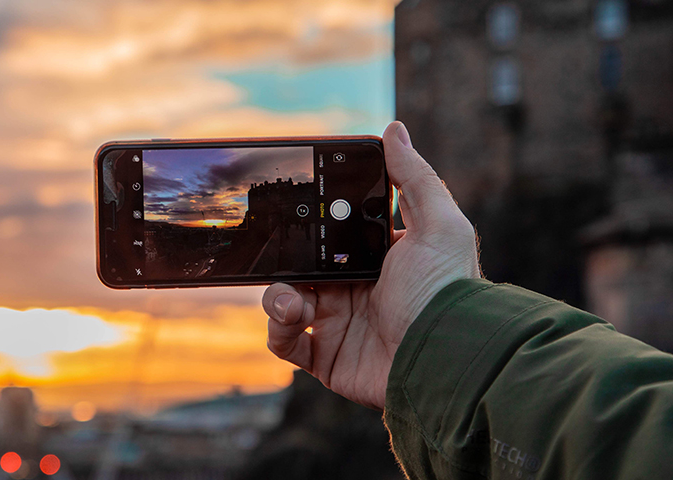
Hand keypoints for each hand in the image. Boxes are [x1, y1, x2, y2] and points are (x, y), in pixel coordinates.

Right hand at [263, 121, 480, 409]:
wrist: (442, 362)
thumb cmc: (447, 293)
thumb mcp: (439, 226)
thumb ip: (414, 178)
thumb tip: (394, 129)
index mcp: (376, 257)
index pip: (332, 233)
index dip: (311, 221)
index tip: (293, 207)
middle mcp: (354, 288)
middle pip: (301, 264)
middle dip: (286, 257)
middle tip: (283, 251)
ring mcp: (337, 323)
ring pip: (284, 298)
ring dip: (277, 295)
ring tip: (294, 300)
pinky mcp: (324, 356)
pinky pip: (283, 339)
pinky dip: (277, 327)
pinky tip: (293, 319)